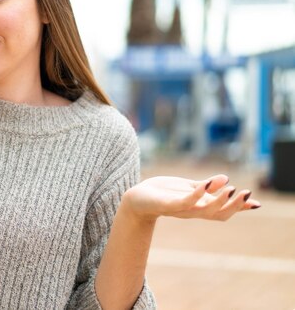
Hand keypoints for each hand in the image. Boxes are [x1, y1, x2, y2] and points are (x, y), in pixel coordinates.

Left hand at [122, 174, 260, 221]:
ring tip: (232, 188)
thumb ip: (207, 186)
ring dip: (220, 201)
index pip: (223, 210)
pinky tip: (205, 184)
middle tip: (248, 194)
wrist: (136, 198)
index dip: (240, 208)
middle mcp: (193, 211)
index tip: (256, 203)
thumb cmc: (162, 193)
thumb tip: (227, 179)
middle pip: (219, 214)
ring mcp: (181, 209)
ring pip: (206, 211)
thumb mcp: (188, 187)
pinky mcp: (168, 204)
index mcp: (199, 207)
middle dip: (235, 205)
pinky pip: (185, 202)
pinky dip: (196, 195)